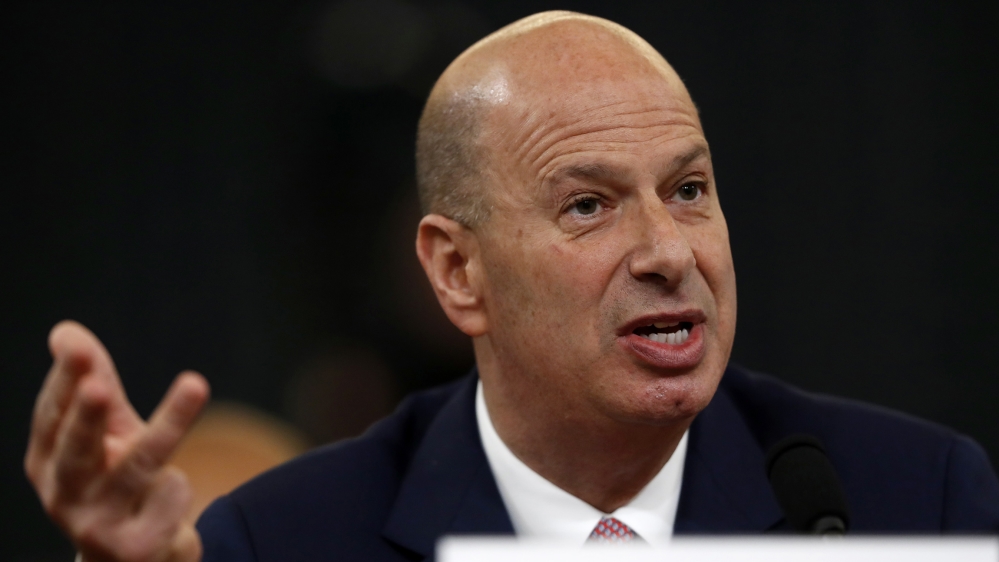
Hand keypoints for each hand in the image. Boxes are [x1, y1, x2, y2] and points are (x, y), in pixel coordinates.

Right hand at [24, 321, 209, 561]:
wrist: (135, 560)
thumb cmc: (117, 482)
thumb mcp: (109, 433)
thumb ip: (96, 383)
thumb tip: (64, 330)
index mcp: (48, 462)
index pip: (52, 417)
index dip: (65, 382)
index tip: (79, 347)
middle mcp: (63, 495)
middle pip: (75, 451)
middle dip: (86, 417)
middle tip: (98, 384)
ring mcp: (96, 526)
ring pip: (135, 470)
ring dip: (167, 426)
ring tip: (196, 382)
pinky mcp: (134, 548)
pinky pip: (167, 502)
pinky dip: (175, 487)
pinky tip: (173, 489)